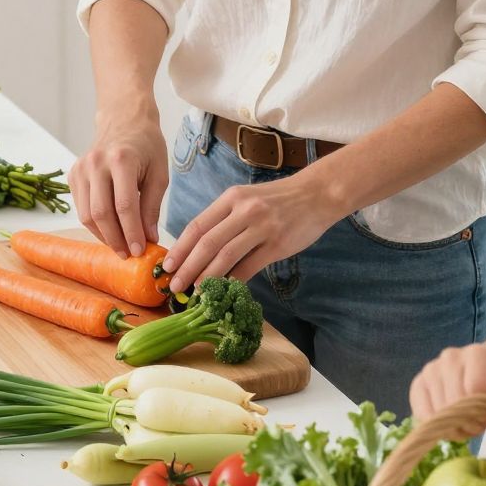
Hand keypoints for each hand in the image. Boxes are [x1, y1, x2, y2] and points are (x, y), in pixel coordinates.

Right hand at [69, 110, 167, 256]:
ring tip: (120, 246)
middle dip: (115, 239)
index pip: (125, 206)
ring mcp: (80, 168)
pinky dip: (94, 224)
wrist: (124, 120)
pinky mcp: (72, 175)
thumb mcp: (159, 173)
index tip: (140, 251)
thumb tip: (149, 238)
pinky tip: (110, 230)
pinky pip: (80, 208)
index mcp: (121, 159)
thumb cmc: (146, 146)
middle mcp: (96, 163)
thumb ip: (152, 207)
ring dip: (103, 235)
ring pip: (86, 215)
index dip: (132, 232)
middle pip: (101, 213)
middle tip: (128, 254)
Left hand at [161, 171, 337, 289]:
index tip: (167, 265)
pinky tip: (223, 291)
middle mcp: (244, 211)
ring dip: (206, 277)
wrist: (318, 194)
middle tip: (174, 285)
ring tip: (194, 292)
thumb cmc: (280, 199)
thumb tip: (200, 250)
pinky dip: (234, 280)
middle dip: (187, 267)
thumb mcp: (249, 199)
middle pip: (207, 243)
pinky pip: (250, 266)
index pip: (197, 225)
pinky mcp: (277, 244)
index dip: (180, 248)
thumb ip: (226, 219)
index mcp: (232, 198)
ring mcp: (262, 227)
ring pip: (225, 256)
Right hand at [409, 347, 485, 425]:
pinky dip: (437, 426)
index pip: (475, 389)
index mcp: (478, 354)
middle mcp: (450, 356)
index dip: (483, 413)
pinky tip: (450, 423)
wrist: (482, 376)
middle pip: (455, 400)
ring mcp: (431, 369)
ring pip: (438, 410)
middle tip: (478, 426)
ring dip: (454, 427)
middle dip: (469, 422)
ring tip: (465, 424)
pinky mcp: (418, 383)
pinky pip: (423, 413)